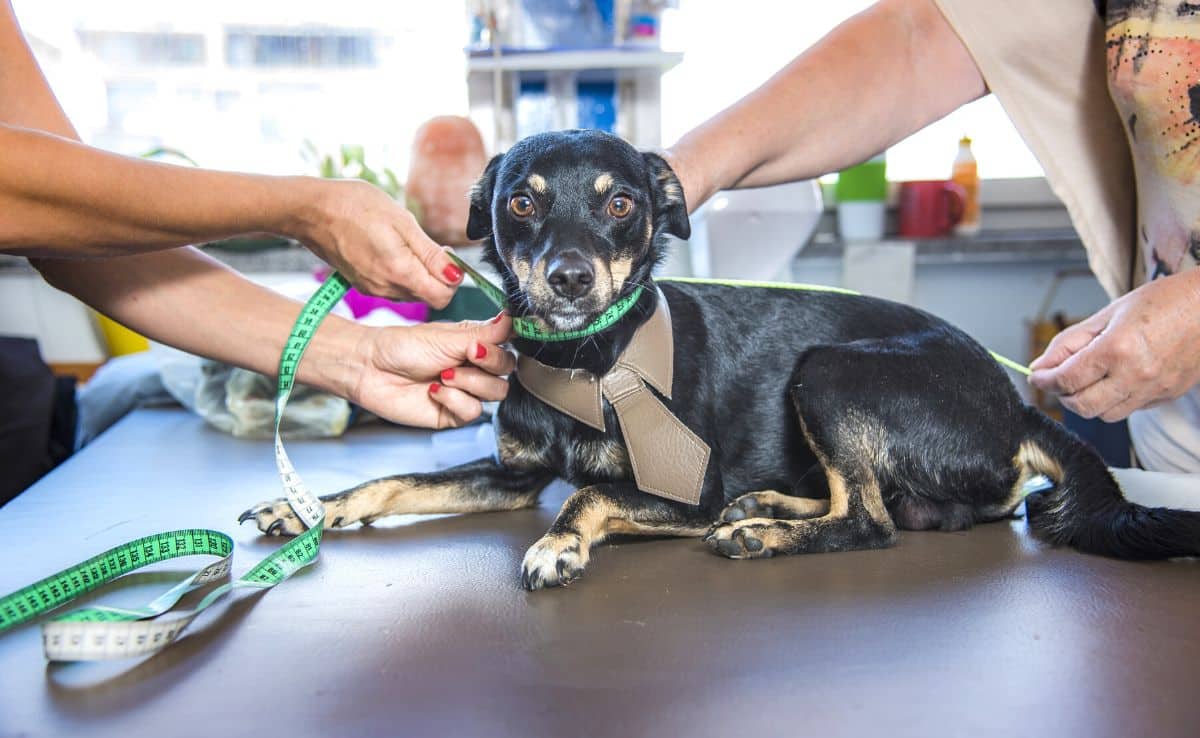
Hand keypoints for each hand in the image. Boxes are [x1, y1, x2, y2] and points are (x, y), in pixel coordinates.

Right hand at [287, 178, 464, 306]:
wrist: (311, 210)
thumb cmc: (355, 206)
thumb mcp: (402, 222)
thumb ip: (431, 254)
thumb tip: (456, 275)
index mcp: (399, 273)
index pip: (442, 297)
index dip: (452, 278)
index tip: (446, 254)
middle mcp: (385, 288)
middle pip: (428, 296)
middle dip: (437, 275)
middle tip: (428, 245)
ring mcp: (372, 289)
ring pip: (412, 292)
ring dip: (419, 273)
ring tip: (406, 243)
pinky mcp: (363, 284)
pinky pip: (394, 287)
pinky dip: (401, 273)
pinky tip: (391, 249)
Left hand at [349, 313, 514, 428]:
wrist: (371, 369)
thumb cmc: (401, 347)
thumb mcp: (447, 336)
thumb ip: (484, 333)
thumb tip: (512, 319)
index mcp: (474, 343)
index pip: (508, 347)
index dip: (501, 347)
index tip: (483, 344)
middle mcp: (473, 367)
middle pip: (507, 372)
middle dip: (487, 364)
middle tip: (465, 356)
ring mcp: (464, 391)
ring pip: (495, 393)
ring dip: (470, 382)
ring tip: (443, 374)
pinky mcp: (453, 413)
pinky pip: (472, 412)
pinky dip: (454, 400)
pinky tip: (434, 390)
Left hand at [1029, 270, 1199, 421]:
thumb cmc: (1163, 301)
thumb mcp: (1108, 314)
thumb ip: (1070, 342)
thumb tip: (1040, 365)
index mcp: (1117, 349)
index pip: (1066, 380)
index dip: (1044, 381)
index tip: (1036, 377)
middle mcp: (1136, 375)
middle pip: (1082, 406)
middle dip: (1063, 395)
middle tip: (1059, 379)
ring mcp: (1155, 389)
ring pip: (1106, 415)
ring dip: (1089, 401)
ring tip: (1088, 378)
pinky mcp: (1168, 396)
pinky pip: (1131, 409)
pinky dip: (1115, 400)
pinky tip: (1116, 380)